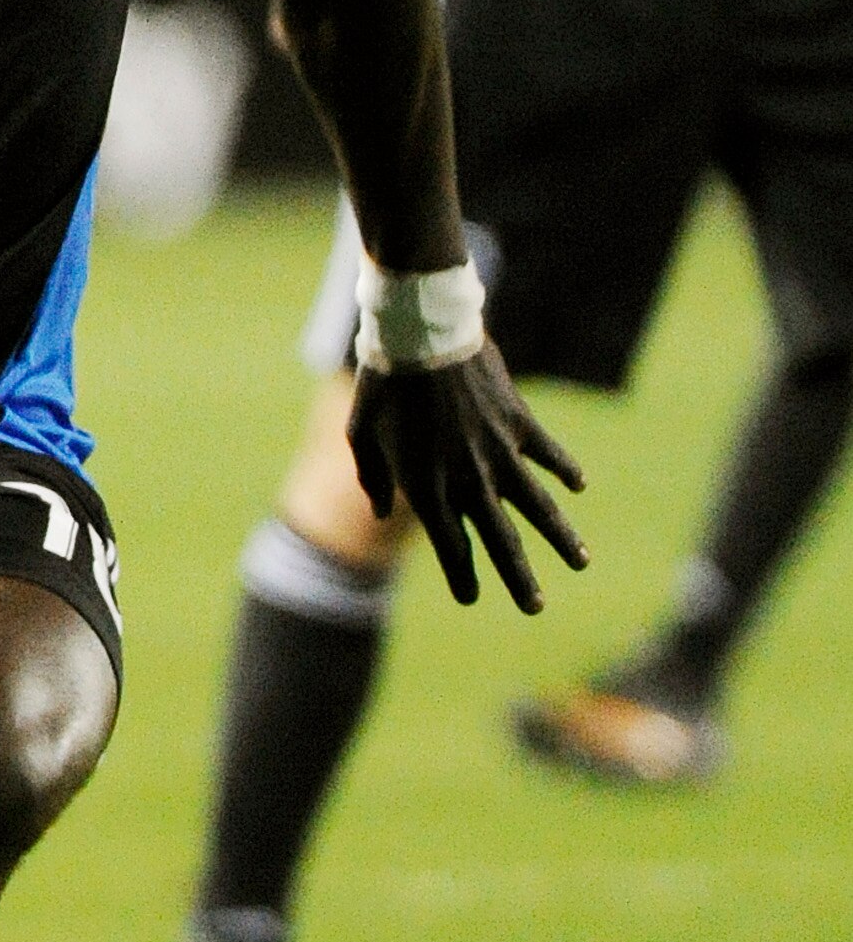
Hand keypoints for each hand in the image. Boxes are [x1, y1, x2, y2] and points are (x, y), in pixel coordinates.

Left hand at [347, 339, 587, 611]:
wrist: (421, 333)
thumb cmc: (383, 383)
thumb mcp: (361, 432)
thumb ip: (374, 478)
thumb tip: (382, 511)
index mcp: (427, 488)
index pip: (451, 547)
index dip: (462, 576)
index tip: (471, 598)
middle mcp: (467, 479)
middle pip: (500, 541)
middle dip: (519, 579)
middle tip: (535, 608)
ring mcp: (498, 452)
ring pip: (538, 506)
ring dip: (561, 537)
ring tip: (580, 563)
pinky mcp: (518, 422)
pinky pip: (548, 454)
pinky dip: (565, 471)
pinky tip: (578, 488)